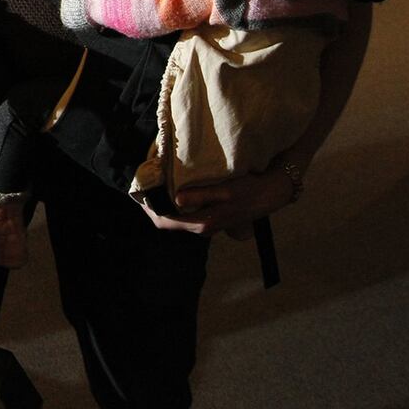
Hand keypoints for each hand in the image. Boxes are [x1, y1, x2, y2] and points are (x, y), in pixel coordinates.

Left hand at [137, 166, 297, 236]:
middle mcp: (200, 226)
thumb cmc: (248, 190)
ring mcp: (205, 223)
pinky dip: (174, 202)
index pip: (164, 221)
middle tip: (142, 183)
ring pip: (175, 216)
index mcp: (201, 223)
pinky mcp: (210, 216)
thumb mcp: (225, 191)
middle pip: (167, 220)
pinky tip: (172, 186)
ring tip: (154, 182)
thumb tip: (175, 199)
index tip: (137, 191)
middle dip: (152, 204)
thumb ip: (201, 196)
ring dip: (163, 202)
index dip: (147, 209)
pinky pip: (184, 212)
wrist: (271, 193)